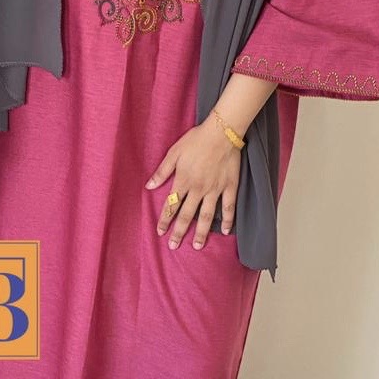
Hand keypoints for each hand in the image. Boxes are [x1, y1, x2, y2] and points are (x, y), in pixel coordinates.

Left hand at [145, 117, 242, 250]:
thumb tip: (148, 186)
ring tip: (197, 246)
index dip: (165, 220)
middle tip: (174, 246)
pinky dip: (228, 220)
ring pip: (207, 216)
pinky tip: (226, 231)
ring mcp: (215, 190)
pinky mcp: (229, 187)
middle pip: (187, 215)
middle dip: (179, 232)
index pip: (171, 205)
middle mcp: (198, 189)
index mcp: (183, 181)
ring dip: (201, 233)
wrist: (221, 132)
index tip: (160, 232)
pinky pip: (228, 207)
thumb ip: (162, 171)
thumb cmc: (196, 140)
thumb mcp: (174, 153)